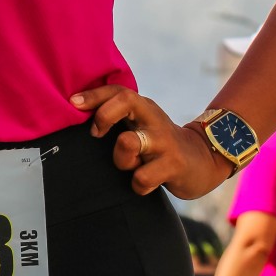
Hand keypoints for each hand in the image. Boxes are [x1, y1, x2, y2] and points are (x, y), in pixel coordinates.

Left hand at [69, 85, 230, 199]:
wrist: (202, 160)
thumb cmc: (160, 144)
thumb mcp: (142, 124)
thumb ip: (119, 117)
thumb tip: (78, 114)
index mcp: (143, 108)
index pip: (118, 90)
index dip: (94, 94)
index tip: (73, 102)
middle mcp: (153, 119)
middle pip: (125, 101)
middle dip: (104, 116)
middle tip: (96, 133)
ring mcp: (164, 142)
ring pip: (128, 143)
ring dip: (121, 159)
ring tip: (130, 166)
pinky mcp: (173, 165)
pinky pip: (141, 178)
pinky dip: (138, 185)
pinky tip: (145, 183)